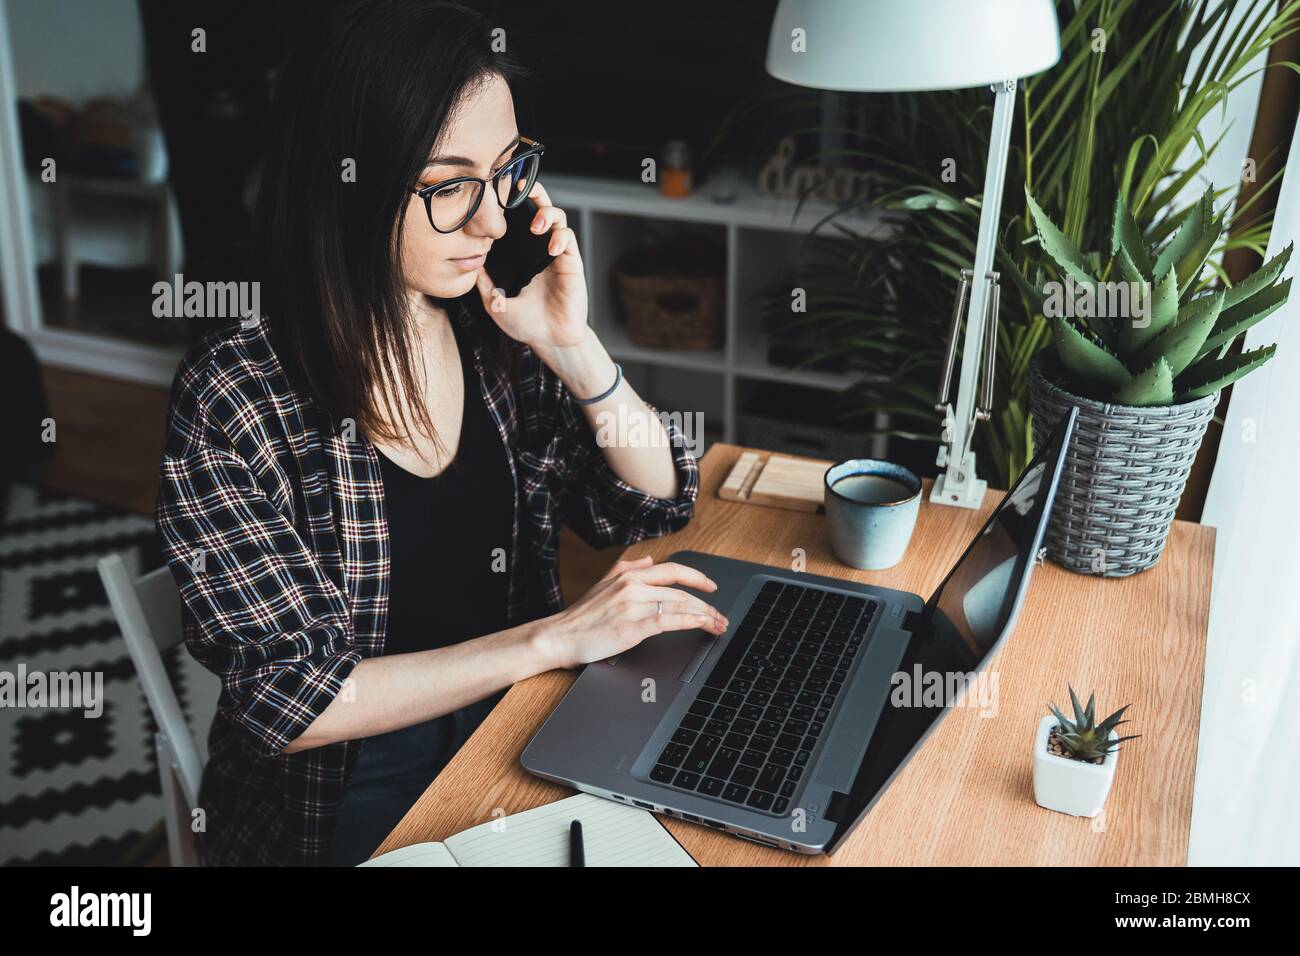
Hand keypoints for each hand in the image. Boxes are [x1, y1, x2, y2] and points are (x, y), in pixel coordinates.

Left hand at [472, 179, 587, 349]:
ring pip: (558, 218)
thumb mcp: (493, 302)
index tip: (497, 191)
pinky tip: (552, 248)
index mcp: (521, 253)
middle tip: (520, 189)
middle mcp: (538, 248)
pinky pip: (569, 240)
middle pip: (540, 208)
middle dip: (533, 193)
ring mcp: (556, 254)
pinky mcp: (572, 263)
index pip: (516, 219)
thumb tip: (465, 263)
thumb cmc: (524, 323)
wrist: (549, 341)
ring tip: (536, 226)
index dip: (511, 202)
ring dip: (548, 213)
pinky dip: (561, 237)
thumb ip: (482, 282)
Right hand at [535, 556, 729, 669]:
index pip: (672, 570)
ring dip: (703, 616)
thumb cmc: (579, 616)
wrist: (557, 637)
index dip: (697, 577)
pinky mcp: (631, 627)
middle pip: (681, 590)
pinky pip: (667, 620)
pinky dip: (688, 621)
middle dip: (706, 604)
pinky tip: (701, 625)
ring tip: (717, 626)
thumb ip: (626, 569)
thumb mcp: (603, 584)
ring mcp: (632, 605)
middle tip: (721, 616)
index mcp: (628, 574)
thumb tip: (647, 560)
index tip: (711, 587)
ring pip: (678, 605)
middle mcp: (632, 585)